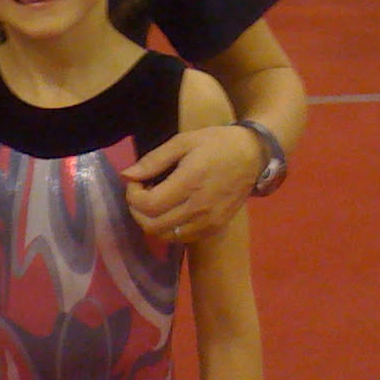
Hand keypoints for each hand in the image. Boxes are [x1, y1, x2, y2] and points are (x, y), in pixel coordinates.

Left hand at [121, 124, 261, 242]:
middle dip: (138, 210)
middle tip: (141, 192)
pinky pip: (183, 238)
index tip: (135, 181)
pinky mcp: (215, 229)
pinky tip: (171, 210)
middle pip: (153, 226)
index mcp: (189, 183)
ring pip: (166, 236)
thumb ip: (153, 160)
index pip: (148, 205)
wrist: (253, 156)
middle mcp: (199, 209)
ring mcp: (209, 222)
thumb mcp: (183, 141)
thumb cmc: (216, 143)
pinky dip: (169, 228)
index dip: (133, 196)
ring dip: (152, 222)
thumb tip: (126, 175)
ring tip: (156, 201)